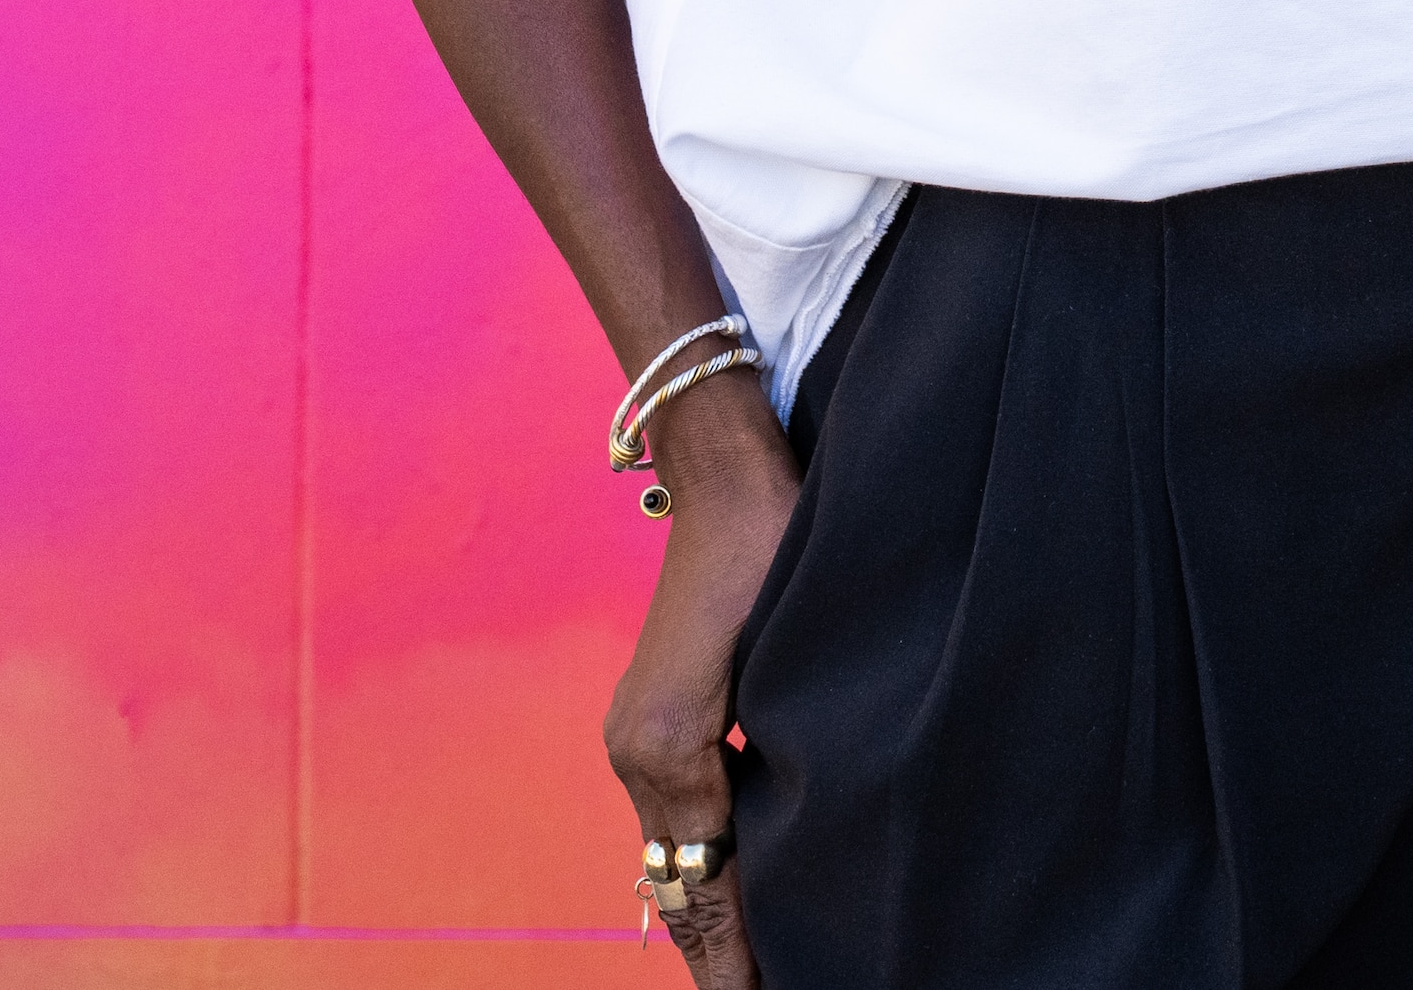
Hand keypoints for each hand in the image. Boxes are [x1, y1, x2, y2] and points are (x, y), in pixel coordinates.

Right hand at [603, 396, 801, 987]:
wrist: (737, 472)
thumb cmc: (763, 552)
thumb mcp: (750, 668)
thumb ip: (720, 773)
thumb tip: (723, 859)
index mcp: (658, 755)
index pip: (695, 893)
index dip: (730, 961)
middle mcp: (644, 756)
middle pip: (683, 889)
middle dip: (722, 952)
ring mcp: (657, 736)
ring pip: (689, 859)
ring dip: (722, 916)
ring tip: (767, 971)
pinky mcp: (682, 714)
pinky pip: (694, 820)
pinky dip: (721, 868)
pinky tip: (758, 893)